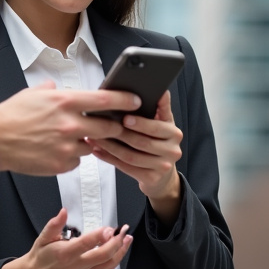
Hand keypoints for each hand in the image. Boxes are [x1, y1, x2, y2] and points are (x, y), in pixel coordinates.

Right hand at [0, 82, 140, 175]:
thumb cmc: (11, 116)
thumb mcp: (32, 93)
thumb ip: (51, 91)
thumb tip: (57, 89)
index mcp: (65, 103)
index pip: (105, 101)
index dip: (125, 100)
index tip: (135, 100)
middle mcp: (70, 124)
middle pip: (108, 128)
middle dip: (114, 127)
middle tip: (114, 125)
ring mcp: (67, 146)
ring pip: (92, 146)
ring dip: (88, 142)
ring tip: (71, 137)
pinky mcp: (61, 164)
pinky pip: (76, 160)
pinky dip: (72, 156)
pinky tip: (58, 149)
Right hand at [0, 208, 131, 268]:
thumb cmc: (41, 256)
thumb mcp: (43, 236)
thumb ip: (55, 224)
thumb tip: (63, 211)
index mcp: (64, 254)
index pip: (86, 244)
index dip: (100, 236)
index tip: (110, 228)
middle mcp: (74, 266)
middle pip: (102, 256)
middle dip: (116, 243)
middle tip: (123, 231)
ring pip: (107, 265)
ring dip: (120, 252)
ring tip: (127, 240)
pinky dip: (114, 263)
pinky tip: (118, 253)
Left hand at [86, 91, 182, 223]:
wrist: (162, 173)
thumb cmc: (157, 140)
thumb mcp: (162, 122)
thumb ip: (160, 107)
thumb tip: (160, 90)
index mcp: (174, 133)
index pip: (156, 127)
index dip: (140, 123)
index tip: (125, 118)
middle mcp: (172, 151)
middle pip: (141, 142)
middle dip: (119, 133)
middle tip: (100, 125)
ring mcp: (162, 166)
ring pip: (131, 156)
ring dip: (109, 146)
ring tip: (93, 137)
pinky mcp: (151, 179)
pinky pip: (126, 167)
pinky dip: (109, 158)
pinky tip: (97, 151)